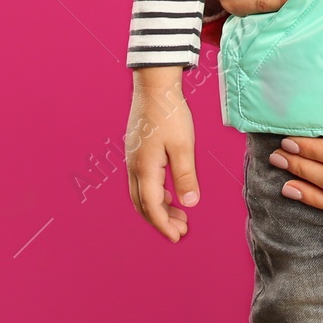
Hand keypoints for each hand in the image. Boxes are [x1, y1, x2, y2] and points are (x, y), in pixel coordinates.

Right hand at [125, 68, 198, 241]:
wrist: (154, 86)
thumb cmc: (170, 113)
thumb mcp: (184, 146)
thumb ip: (185, 176)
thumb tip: (190, 204)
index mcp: (145, 169)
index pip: (152, 208)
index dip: (164, 225)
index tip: (178, 237)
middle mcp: (134, 168)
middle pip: (144, 205)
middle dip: (161, 221)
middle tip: (181, 230)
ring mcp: (133, 160)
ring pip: (141, 194)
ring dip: (158, 208)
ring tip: (179, 215)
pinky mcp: (136, 152)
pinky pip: (142, 182)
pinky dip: (154, 194)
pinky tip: (169, 193)